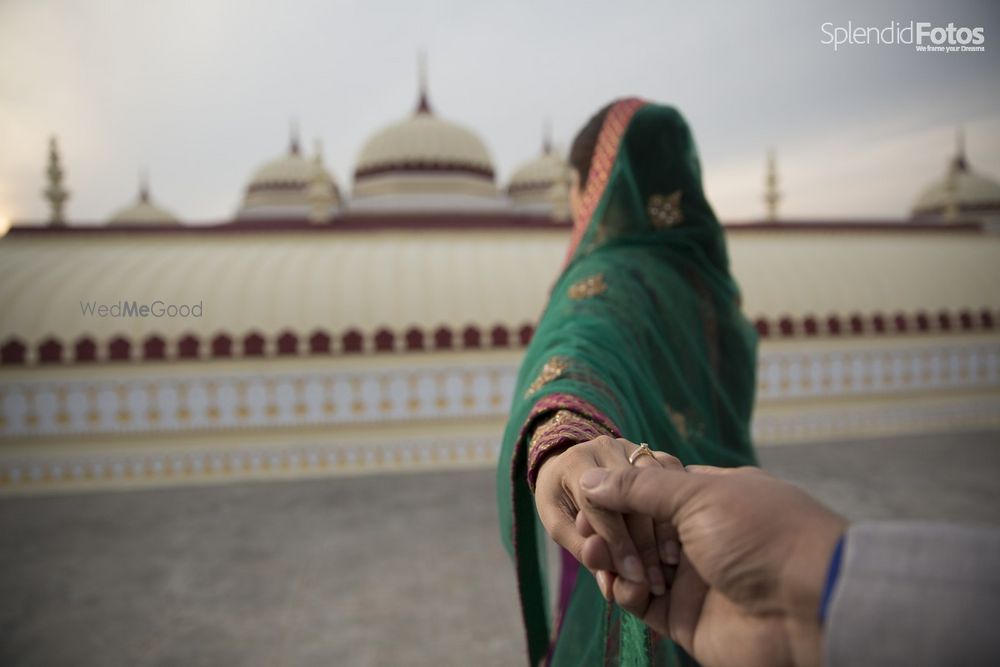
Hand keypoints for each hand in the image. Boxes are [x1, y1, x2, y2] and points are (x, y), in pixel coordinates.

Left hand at [534, 436, 681, 596]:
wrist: (569, 467)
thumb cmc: (561, 499)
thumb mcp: (558, 524)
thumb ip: (580, 549)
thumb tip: (608, 585)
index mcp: (575, 462)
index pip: (599, 504)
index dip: (616, 543)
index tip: (633, 576)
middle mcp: (605, 447)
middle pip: (632, 497)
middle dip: (644, 541)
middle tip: (655, 579)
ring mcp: (632, 447)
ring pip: (657, 487)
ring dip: (666, 527)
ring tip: (670, 564)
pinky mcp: (653, 453)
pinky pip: (673, 478)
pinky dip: (678, 507)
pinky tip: (680, 539)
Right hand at [579, 465, 846, 666]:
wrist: (809, 606)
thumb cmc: (761, 535)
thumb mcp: (697, 495)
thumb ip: (639, 488)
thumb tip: (590, 477)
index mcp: (711, 497)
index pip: (652, 490)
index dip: (618, 494)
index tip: (588, 498)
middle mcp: (702, 536)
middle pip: (639, 530)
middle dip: (610, 531)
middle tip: (587, 533)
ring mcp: (695, 578)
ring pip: (636, 566)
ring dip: (612, 561)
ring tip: (594, 557)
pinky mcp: (688, 617)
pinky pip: (645, 603)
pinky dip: (626, 594)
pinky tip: (619, 587)